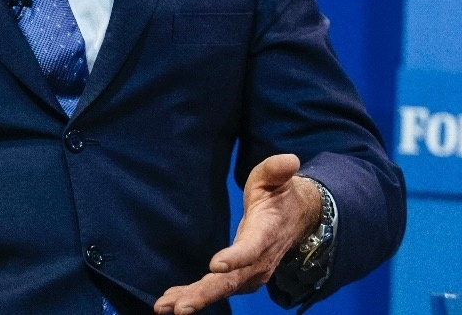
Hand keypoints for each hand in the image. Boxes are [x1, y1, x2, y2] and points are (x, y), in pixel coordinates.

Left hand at [153, 154, 319, 314]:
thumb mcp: (276, 177)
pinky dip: (193, 296)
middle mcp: (258, 260)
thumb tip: (289, 160)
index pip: (251, 249)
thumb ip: (277, 170)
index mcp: (265, 234)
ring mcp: (249, 272)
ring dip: (194, 299)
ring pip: (221, 290)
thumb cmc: (279, 195)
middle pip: (231, 281)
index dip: (235, 258)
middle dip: (204, 295)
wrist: (296, 219)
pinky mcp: (240, 276)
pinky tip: (170, 301)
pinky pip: (216, 289)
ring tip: (165, 307)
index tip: (215, 265)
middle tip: (179, 308)